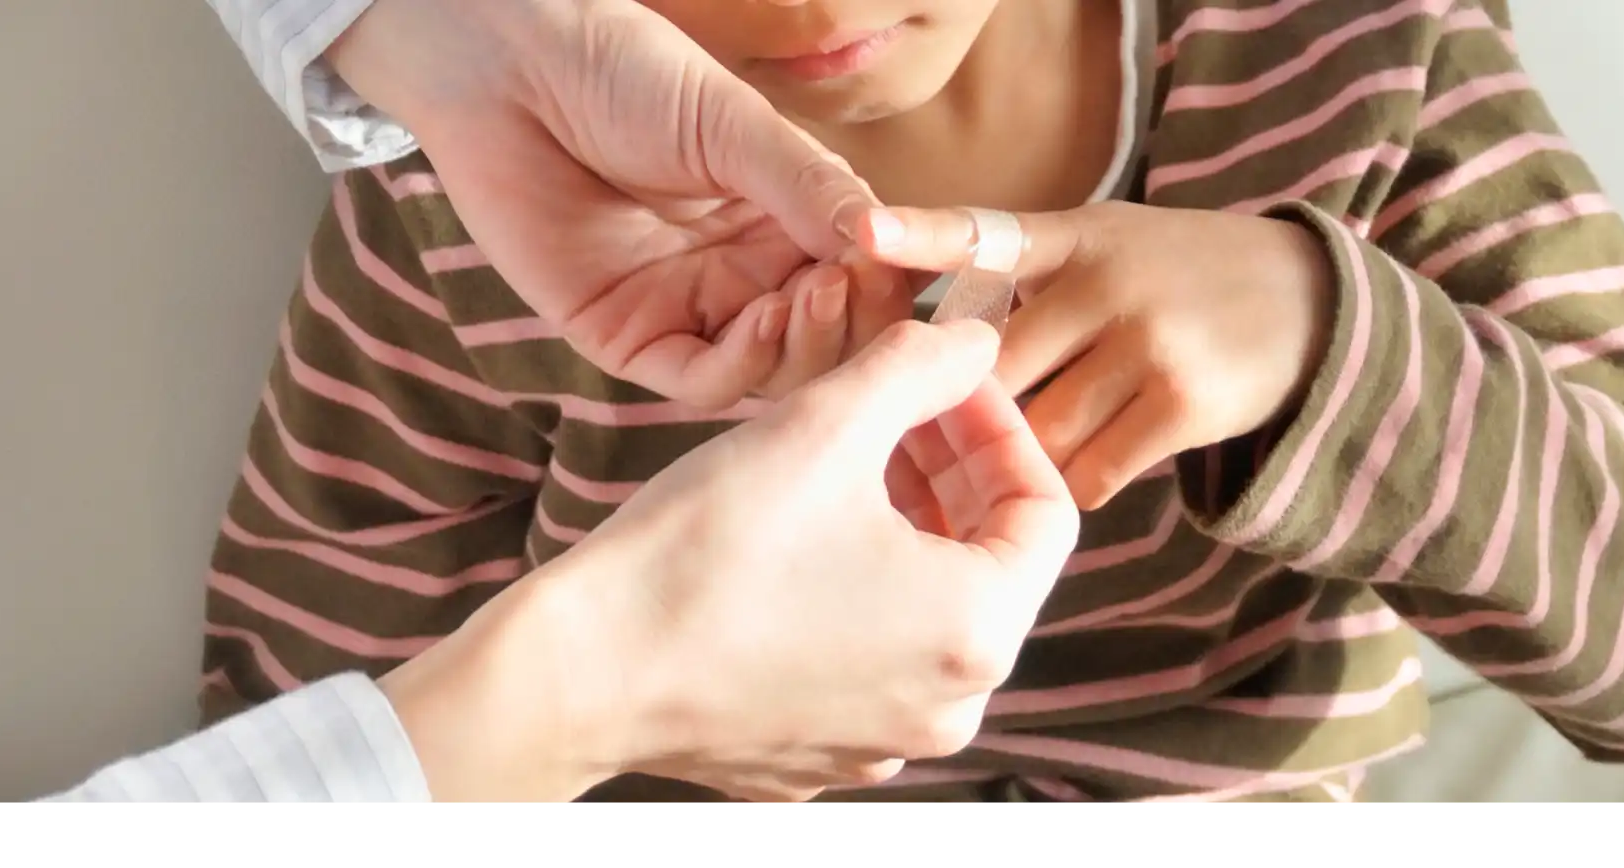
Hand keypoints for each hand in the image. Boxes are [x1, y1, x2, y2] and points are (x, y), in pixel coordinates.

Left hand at [326, 0, 879, 409]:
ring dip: (808, 345)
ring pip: (775, 371)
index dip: (888, 281)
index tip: (907, 264)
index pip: (860, 275)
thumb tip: (889, 243)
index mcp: (781, 219)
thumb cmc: (621, 72)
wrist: (510, 71)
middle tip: (857, 287)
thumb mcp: (733, 125)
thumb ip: (809, 186)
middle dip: (855, 323)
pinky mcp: (627, 338)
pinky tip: (765, 318)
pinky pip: (701, 380)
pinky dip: (744, 363)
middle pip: (828, 338)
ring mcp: (687, 310)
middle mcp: (743, 274)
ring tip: (818, 297)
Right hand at [378, 321, 1079, 804]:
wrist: (578, 674)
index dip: (1000, 424)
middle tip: (890, 407)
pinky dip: (847, 595)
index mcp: (977, 630)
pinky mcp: (814, 754)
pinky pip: (862, 661)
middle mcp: (949, 705)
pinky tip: (785, 544)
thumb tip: (971, 340)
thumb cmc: (699, 556)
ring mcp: (881, 741)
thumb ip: (917, 367)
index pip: (1045, 509)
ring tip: (832, 464)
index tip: (944, 378)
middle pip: (986, 562)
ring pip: (923, 611)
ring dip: (897, 528)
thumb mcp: (821, 426)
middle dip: (947, 471)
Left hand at [861, 203, 1339, 509]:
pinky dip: (1070, 484)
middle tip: (929, 449)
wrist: (1309, 305)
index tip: (863, 232)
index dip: (922, 233)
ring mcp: (1146, 343)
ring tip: (1006, 469)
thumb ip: (1024, 277)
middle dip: (959, 413)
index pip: (986, 233)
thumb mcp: (1104, 243)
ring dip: (1016, 460)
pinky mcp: (1180, 405)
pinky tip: (1074, 472)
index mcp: (1074, 238)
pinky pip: (1088, 472)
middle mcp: (1106, 283)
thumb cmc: (1174, 278)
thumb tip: (922, 341)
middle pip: (992, 367)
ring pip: (1035, 430)